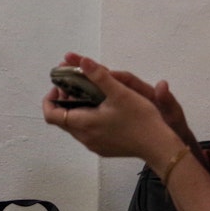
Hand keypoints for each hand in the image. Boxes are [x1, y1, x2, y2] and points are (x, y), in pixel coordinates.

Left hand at [58, 52, 195, 148]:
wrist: (159, 146)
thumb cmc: (140, 119)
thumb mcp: (120, 93)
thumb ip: (99, 76)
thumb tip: (83, 61)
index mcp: (83, 123)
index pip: (51, 114)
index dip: (50, 100)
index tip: (60, 87)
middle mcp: (84, 137)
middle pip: (62, 119)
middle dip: (64, 101)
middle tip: (75, 86)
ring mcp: (94, 145)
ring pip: (75, 127)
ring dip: (77, 110)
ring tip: (90, 95)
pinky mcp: (104, 149)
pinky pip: (87, 133)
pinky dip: (87, 120)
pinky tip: (103, 110)